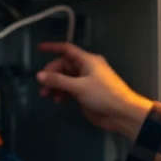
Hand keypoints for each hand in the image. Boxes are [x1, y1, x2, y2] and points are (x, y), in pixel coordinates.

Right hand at [36, 42, 151, 139]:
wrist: (121, 113)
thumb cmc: (103, 95)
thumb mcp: (79, 86)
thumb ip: (58, 81)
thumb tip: (39, 75)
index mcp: (87, 60)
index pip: (67, 49)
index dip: (52, 47)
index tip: (39, 48)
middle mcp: (86, 68)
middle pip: (63, 66)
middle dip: (51, 74)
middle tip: (42, 86)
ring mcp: (85, 81)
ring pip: (65, 79)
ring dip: (55, 86)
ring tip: (47, 95)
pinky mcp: (85, 93)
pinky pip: (69, 89)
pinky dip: (62, 93)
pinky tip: (58, 100)